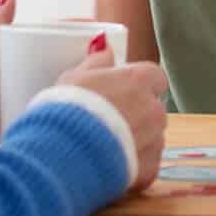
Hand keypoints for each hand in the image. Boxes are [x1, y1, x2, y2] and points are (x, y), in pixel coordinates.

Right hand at [56, 40, 169, 192]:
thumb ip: (95, 62)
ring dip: (136, 142)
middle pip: (153, 109)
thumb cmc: (65, 113)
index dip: (139, 86)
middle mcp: (153, 108)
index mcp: (138, 80)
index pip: (154, 77)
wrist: (61, 156)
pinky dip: (133, 168)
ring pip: (152, 138)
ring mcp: (154, 139)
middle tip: (107, 124)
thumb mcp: (73, 78)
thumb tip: (104, 47)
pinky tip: (110, 167)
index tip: (123, 93)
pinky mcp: (149, 169)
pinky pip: (147, 166)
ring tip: (105, 148)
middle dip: (137, 115)